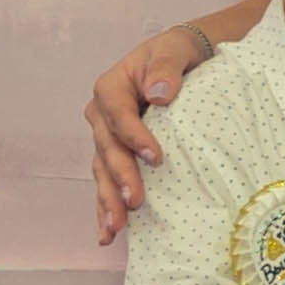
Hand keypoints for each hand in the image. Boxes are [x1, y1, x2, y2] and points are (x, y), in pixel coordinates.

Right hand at [87, 25, 219, 242]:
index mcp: (112, 88)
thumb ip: (166, 68)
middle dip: (120, 177)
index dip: (133, 136)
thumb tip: (159, 93)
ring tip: (116, 227)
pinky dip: (106, 208)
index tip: (155, 157)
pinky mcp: (117, 156)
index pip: (118, 114)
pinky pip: (108, 183)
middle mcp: (102, 115)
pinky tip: (108, 233)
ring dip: (108, 200)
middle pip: (107, 148)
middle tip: (135, 201)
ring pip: (103, 171)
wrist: (182, 60)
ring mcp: (107, 139)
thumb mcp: (174, 50)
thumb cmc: (177, 54)